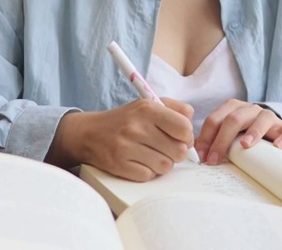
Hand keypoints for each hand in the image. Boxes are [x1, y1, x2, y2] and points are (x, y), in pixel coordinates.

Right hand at [49, 98, 193, 180]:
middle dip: (175, 153)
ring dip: (161, 163)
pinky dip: (147, 172)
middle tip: (165, 149)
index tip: (180, 138)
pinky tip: (139, 162)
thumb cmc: (124, 120)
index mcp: (148, 109)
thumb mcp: (147, 105)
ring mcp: (126, 146)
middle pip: (178, 151)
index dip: (187, 137)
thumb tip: (192, 124)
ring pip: (165, 166)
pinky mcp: (119, 165)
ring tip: (150, 155)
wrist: (88, 133)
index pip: (184, 128)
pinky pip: (148, 176)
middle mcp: (137, 126)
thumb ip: (175, 109)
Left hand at [194, 100, 281, 164]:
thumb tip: (195, 154)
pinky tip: (278, 147)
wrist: (272, 130)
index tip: (202, 157)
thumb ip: (212, 140)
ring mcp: (269, 117)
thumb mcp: (228, 135)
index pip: (215, 120)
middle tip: (214, 159)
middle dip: (222, 140)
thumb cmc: (244, 134)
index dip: (206, 138)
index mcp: (232, 109)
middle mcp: (250, 109)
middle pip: (234, 119)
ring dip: (253, 131)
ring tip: (245, 145)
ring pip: (262, 118)